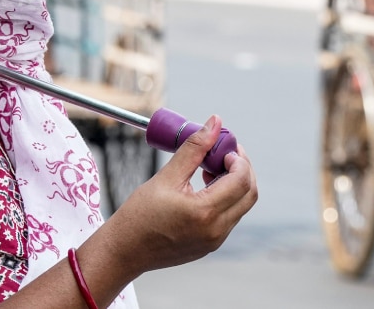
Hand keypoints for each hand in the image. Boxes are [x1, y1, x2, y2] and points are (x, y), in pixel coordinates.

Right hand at [101, 116, 257, 275]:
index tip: (224, 145)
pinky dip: (225, 198)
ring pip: (241, 206)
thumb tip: (214, 123)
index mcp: (205, 213)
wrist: (125, 250)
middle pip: (249, 194)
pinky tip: (204, 187)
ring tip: (208, 168)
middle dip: (242, 169)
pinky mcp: (210, 245)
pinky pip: (229, 217)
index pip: (241, 180)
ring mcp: (215, 241)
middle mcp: (216, 230)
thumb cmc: (139, 215)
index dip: (239, 158)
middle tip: (224, 152)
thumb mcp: (166, 177)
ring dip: (234, 183)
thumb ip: (193, 148)